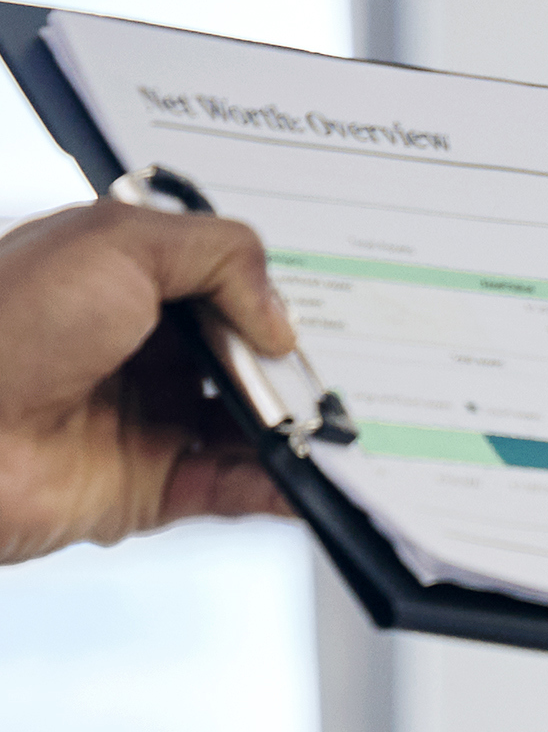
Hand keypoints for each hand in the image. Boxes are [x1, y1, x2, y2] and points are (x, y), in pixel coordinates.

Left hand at [0, 199, 298, 561]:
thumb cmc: (5, 323)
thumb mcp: (116, 242)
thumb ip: (216, 255)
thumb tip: (276, 316)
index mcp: (116, 278)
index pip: (215, 281)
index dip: (262, 292)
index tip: (307, 306)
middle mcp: (132, 348)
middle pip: (242, 356)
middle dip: (290, 364)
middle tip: (327, 368)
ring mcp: (144, 419)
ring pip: (248, 426)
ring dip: (296, 428)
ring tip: (331, 426)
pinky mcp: (151, 486)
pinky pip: (236, 490)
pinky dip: (281, 488)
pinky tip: (311, 476)